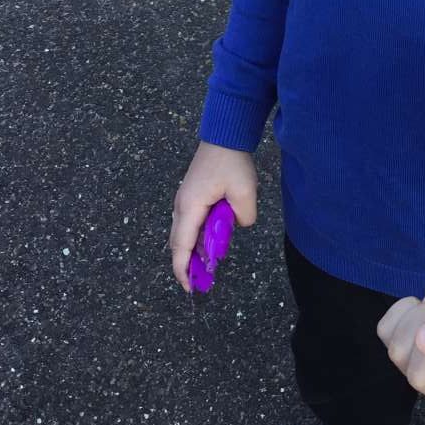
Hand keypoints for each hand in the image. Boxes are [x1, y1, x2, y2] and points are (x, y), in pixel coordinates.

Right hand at [169, 141, 257, 290]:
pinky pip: (191, 223)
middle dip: (187, 265)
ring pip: (185, 233)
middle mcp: (182, 206)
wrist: (223, 136)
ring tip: (208, 267)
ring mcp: (185, 201)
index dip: (183, 269)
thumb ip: (244, 216)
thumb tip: (238, 226)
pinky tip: (211, 244)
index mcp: (191, 207)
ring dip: (194, 251)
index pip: (182, 246)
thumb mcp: (245, 192)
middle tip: (201, 283)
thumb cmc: (231, 162)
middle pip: (179, 243)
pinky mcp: (192, 196)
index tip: (189, 287)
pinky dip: (197, 237)